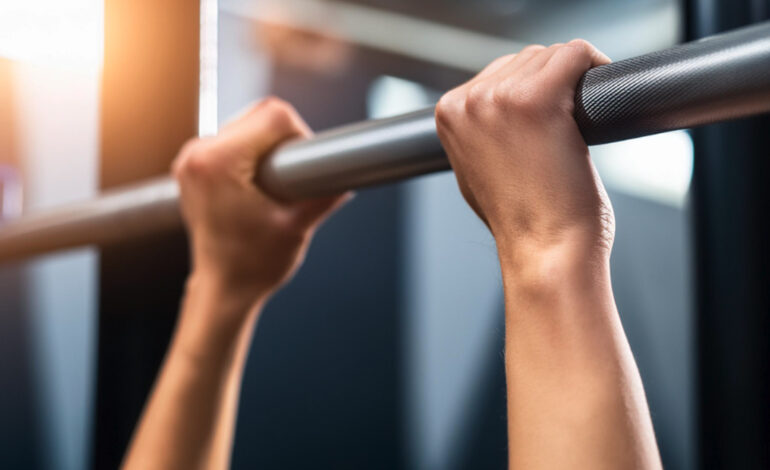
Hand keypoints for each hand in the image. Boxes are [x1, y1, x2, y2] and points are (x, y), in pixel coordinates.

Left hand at [173, 98, 349, 310]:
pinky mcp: (191, 167)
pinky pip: (231, 140)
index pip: (273, 116)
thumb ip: (324, 196)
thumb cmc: (253, 265)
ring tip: (275, 184)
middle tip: (293, 178)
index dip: (300, 135)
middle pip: (257, 114)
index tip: (306, 167)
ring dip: (267, 145)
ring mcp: (190, 159)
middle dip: (284, 140)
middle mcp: (197, 154)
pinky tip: (259, 182)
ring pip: (245, 124)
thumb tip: (348, 177)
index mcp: (218, 162)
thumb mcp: (297, 227)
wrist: (223, 289)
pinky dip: (251, 152)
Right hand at [435, 41, 613, 269]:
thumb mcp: (478, 171)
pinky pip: (574, 54)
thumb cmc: (522, 222)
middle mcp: (467, 102)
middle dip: (552, 87)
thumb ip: (481, 131)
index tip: (549, 117)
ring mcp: (498, 99)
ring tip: (571, 130)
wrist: (544, 252)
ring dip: (571, 84)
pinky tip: (593, 102)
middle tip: (563, 130)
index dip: (531, 92)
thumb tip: (501, 111)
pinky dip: (592, 67)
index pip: (497, 73)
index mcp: (447, 115)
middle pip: (524, 60)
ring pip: (550, 57)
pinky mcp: (537, 100)